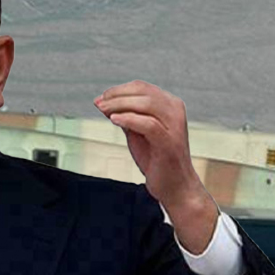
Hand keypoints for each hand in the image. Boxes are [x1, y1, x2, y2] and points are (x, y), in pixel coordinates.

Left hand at [94, 80, 217, 253]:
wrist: (175, 186)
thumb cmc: (157, 160)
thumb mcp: (138, 133)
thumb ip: (127, 117)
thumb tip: (105, 103)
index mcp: (170, 105)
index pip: (142, 87)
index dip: (118, 90)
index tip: (101, 99)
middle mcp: (175, 111)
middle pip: (143, 92)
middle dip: (116, 96)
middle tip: (98, 104)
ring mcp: (174, 126)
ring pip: (145, 104)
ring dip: (119, 105)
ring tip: (103, 111)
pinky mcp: (169, 142)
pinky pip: (148, 124)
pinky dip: (129, 120)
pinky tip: (114, 120)